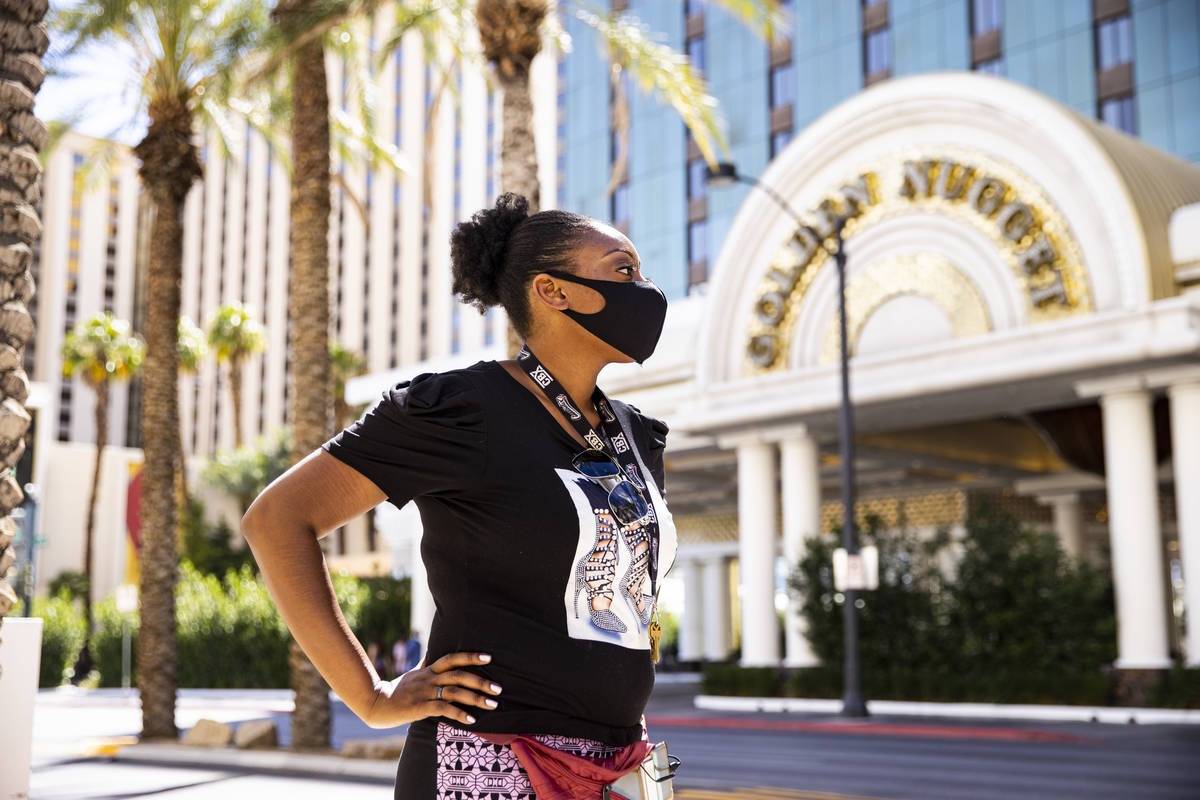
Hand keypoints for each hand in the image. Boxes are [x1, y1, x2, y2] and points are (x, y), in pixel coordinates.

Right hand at [362, 652, 501, 728]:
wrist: (376, 703)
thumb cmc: (397, 689)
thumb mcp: (413, 673)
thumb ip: (425, 663)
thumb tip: (431, 652)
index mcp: (429, 669)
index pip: (452, 658)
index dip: (470, 657)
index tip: (489, 657)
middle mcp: (429, 678)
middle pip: (458, 675)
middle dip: (480, 681)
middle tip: (498, 688)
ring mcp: (425, 692)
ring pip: (454, 691)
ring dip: (475, 698)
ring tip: (492, 704)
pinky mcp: (420, 707)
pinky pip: (443, 709)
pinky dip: (459, 714)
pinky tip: (471, 720)